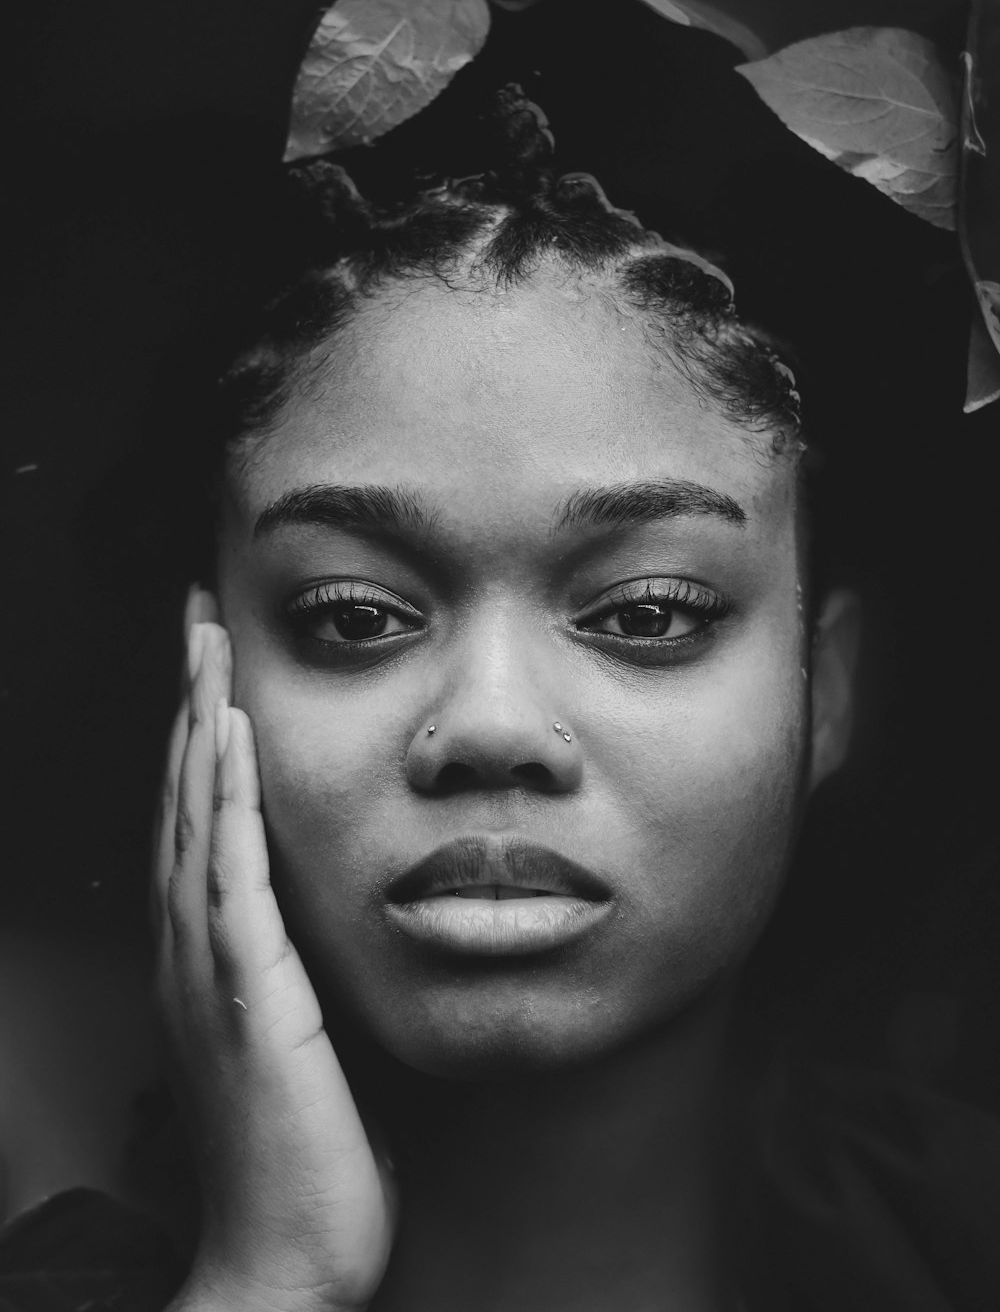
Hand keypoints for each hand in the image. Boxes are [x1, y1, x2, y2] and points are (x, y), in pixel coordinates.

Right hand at [155, 607, 396, 1311]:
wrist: (288, 1256)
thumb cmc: (310, 1152)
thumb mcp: (309, 1034)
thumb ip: (310, 965)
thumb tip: (348, 909)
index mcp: (214, 954)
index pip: (203, 818)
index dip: (206, 735)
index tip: (220, 665)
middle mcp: (195, 948)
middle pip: (186, 796)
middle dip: (194, 701)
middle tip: (198, 619)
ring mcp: (211, 967)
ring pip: (197, 815)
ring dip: (202, 721)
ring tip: (206, 641)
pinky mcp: (248, 991)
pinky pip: (230, 873)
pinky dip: (226, 796)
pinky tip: (231, 735)